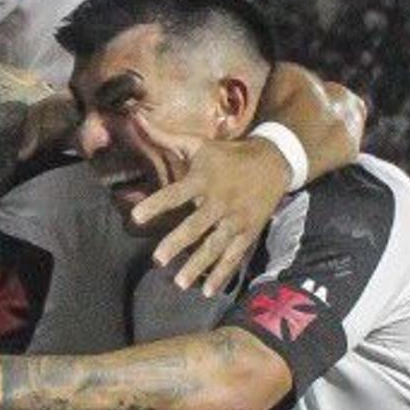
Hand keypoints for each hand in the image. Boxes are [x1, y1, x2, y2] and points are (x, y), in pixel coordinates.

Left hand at [130, 135, 290, 296]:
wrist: (274, 162)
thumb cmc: (228, 155)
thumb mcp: (199, 144)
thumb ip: (166, 137)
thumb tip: (136, 118)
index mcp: (203, 179)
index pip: (175, 193)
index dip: (156, 204)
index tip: (135, 216)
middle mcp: (219, 201)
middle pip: (197, 225)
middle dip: (178, 242)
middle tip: (157, 259)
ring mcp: (235, 220)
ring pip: (215, 246)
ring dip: (198, 265)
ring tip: (179, 283)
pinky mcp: (248, 233)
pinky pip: (233, 257)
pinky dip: (221, 274)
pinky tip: (206, 291)